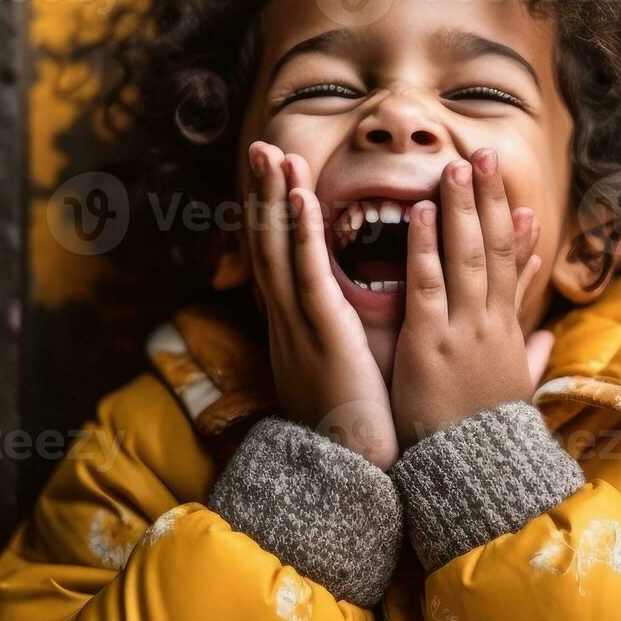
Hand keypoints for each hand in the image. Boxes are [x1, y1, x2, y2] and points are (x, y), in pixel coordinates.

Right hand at [246, 141, 398, 468]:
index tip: (276, 178)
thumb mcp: (346, 373)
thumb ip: (345, 340)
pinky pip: (307, 274)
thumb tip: (350, 323)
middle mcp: (288, 321)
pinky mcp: (322, 334)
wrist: (351, 473)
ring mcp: (299, 326)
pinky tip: (298, 198)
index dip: (273, 217)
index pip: (279, 261)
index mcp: (297, 328)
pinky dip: (300, 233)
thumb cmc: (357, 429)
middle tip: (263, 147)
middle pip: (269, 245)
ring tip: (275, 155)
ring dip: (275, 199)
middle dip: (265, 195)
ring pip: (279, 250)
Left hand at [389, 149, 546, 449]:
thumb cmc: (483, 437)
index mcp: (507, 333)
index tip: (515, 196)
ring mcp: (462, 330)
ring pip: (466, 257)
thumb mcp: (514, 390)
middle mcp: (490, 324)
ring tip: (456, 166)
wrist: (471, 477)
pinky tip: (420, 212)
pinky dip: (425, 245)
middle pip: (494, 249)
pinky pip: (427, 284)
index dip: (513, 228)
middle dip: (489, 200)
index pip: (514, 269)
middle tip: (484, 155)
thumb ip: (532, 356)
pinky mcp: (429, 343)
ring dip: (462, 208)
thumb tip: (549, 334)